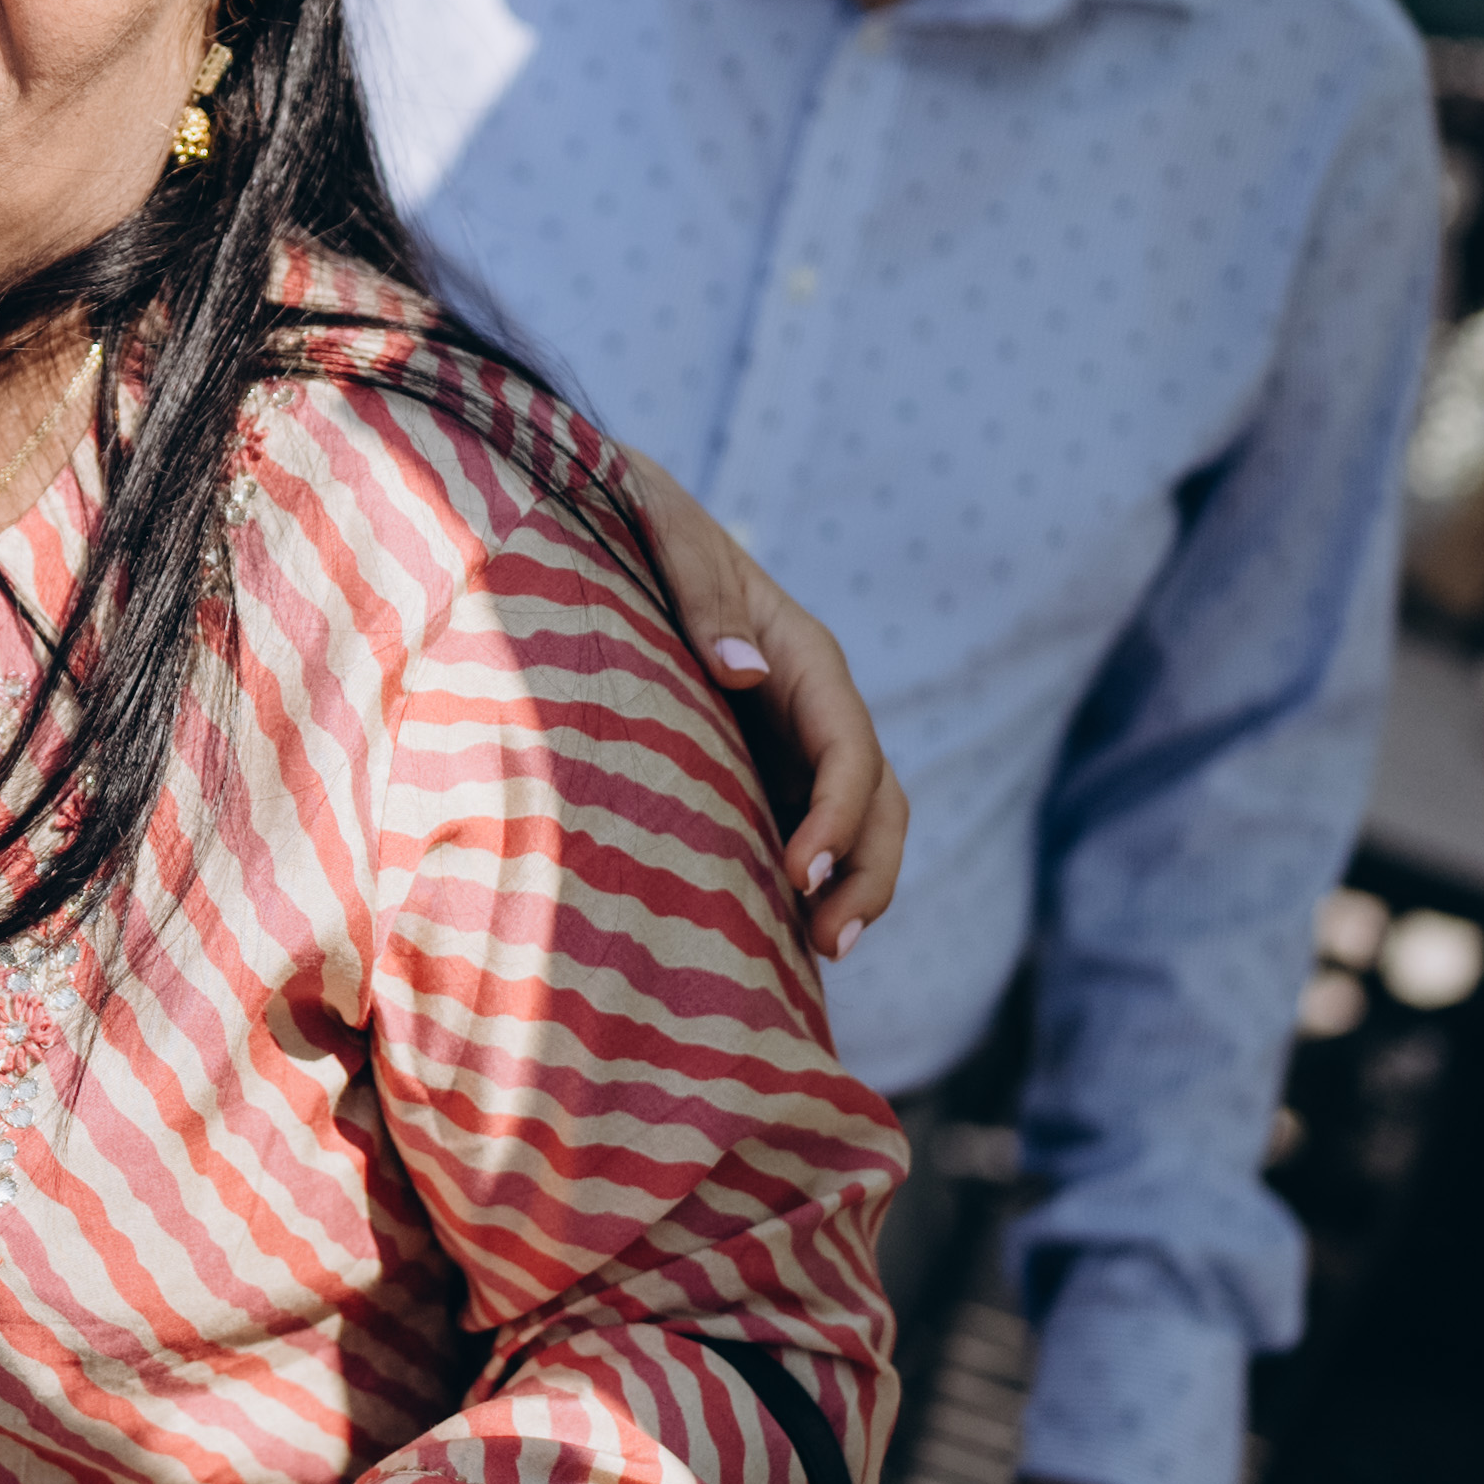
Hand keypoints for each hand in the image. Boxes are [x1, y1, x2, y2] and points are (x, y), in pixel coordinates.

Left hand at [616, 446, 904, 960]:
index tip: (799, 872)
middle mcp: (812, 708)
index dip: (838, 816)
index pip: (850, 748)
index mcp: (805, 658)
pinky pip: (800, 835)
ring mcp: (789, 746)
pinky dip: (803, 888)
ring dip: (849, 891)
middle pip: (877, 800)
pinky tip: (772, 944)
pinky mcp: (755, 774)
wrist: (606, 525)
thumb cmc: (635, 526)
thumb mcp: (665, 537)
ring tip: (814, 958)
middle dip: (867, 873)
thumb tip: (740, 667)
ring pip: (854, 828)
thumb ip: (700, 594)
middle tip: (828, 944)